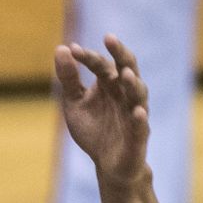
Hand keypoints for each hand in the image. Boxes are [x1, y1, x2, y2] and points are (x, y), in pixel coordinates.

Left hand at [56, 35, 150, 185]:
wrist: (108, 163)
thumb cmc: (94, 129)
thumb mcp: (74, 103)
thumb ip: (69, 78)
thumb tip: (61, 48)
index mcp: (110, 85)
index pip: (101, 65)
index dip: (88, 57)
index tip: (72, 49)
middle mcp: (125, 95)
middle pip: (127, 69)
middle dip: (120, 55)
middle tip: (110, 38)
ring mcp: (134, 113)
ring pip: (138, 94)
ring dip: (133, 84)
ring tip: (126, 74)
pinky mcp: (138, 135)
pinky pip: (141, 126)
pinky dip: (140, 118)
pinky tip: (137, 112)